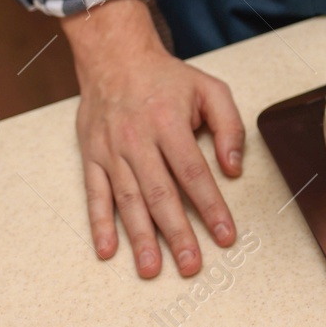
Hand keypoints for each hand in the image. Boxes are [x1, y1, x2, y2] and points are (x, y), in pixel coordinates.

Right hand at [64, 0, 244, 277]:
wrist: (115, 57)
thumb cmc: (167, 78)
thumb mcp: (210, 89)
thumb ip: (229, 126)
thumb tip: (233, 167)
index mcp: (169, 123)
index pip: (194, 173)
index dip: (212, 207)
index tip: (225, 236)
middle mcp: (138, 140)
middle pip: (161, 194)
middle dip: (178, 234)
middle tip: (191, 265)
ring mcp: (111, 150)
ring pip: (128, 200)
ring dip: (140, 237)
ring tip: (152, 269)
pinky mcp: (91, 156)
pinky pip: (95, 194)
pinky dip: (100, 224)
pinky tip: (108, 250)